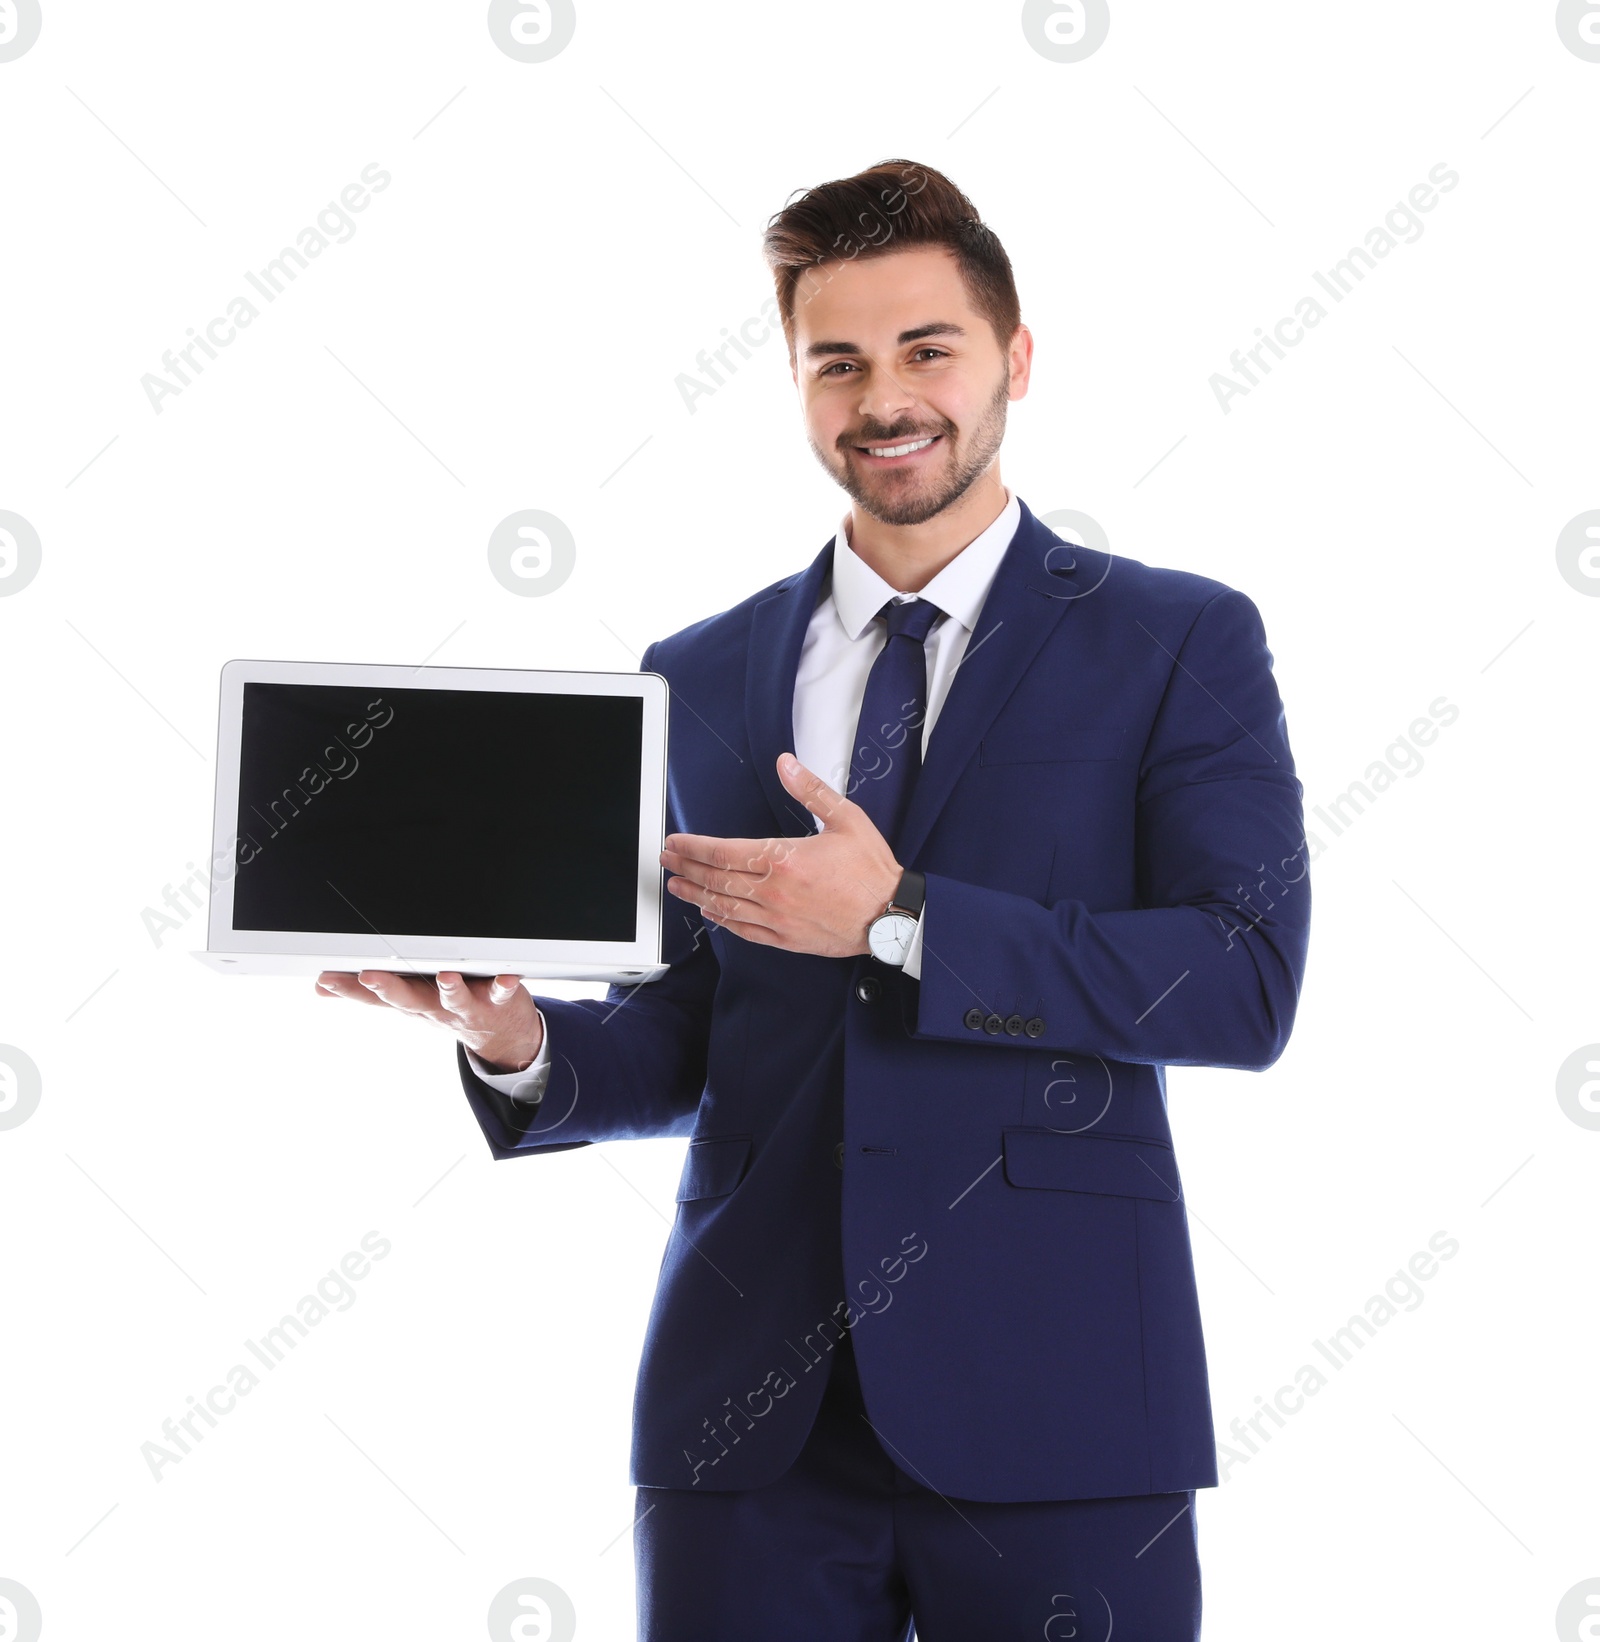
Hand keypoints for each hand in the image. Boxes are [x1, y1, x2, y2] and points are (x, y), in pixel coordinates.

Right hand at [313, 970, 542, 1072]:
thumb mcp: (405, 1002)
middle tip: (369, 976)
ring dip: (448, 989)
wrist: (501, 1037)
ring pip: (453, 999)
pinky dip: (503, 987)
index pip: (373, 997)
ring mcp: (465, 1006)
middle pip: (407, 999)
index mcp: (410, 1002)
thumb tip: (321, 986)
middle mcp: (434, 1007)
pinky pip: (500, 994)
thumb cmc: (448, 1008)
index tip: (326, 979)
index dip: (348, 989)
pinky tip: (505, 979)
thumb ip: (368, 992)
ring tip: (444, 977)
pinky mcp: (497, 1001)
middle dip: (387, 988)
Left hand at [659, 752, 901, 957]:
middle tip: (666, 860)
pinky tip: (711, 913)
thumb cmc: (871, 870)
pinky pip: (745, 931)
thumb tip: (786, 765)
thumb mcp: (846, 819)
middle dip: (686, 867)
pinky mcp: (785, 939)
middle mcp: (773, 892)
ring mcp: (777, 919)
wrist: (891, 916)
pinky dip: (723, 921)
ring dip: (695, 895)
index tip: (676, 842)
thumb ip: (811, 790)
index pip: (724, 852)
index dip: (694, 846)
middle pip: (716, 879)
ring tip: (676, 886)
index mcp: (783, 860)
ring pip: (724, 907)